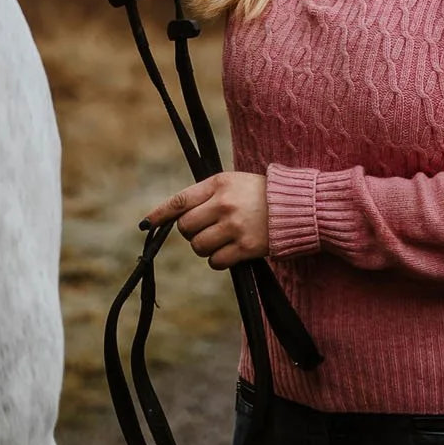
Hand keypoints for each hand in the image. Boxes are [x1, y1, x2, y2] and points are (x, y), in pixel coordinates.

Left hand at [143, 171, 268, 268]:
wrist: (296, 207)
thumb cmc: (259, 194)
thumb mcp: (233, 183)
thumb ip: (208, 195)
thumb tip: (179, 214)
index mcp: (218, 184)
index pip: (180, 200)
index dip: (161, 213)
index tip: (147, 223)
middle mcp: (223, 204)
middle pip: (186, 227)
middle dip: (190, 232)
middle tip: (204, 230)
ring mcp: (234, 227)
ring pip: (198, 246)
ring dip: (204, 247)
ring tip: (220, 240)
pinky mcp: (245, 248)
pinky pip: (216, 261)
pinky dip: (218, 260)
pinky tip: (231, 251)